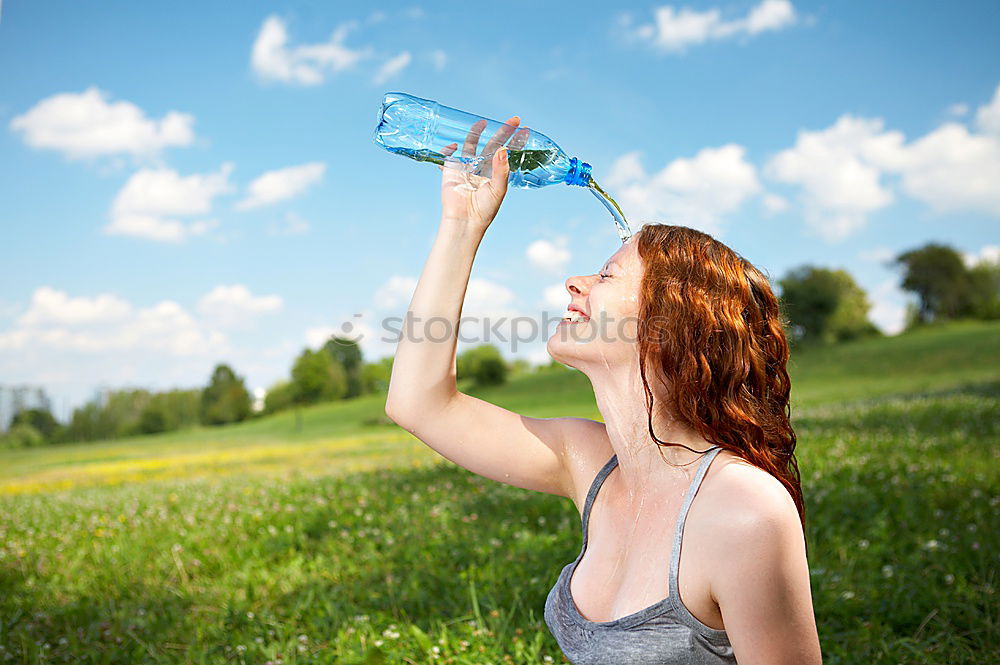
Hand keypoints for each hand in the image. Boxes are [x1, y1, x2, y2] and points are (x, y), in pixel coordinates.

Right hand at [438, 115, 528, 233]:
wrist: (465, 221)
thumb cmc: (484, 210)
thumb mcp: (498, 189)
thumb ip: (501, 169)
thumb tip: (503, 149)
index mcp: (495, 174)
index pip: (507, 153)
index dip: (515, 141)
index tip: (525, 130)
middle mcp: (482, 169)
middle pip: (493, 145)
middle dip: (503, 132)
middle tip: (513, 120)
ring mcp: (467, 168)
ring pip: (471, 146)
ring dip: (475, 134)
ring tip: (482, 122)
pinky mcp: (451, 171)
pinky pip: (449, 156)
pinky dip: (449, 150)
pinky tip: (453, 145)